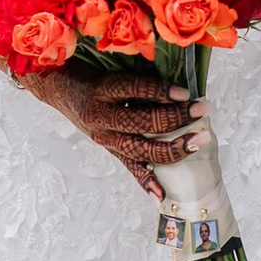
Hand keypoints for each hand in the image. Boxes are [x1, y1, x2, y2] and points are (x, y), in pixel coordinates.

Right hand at [14, 58, 199, 200]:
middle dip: (175, 118)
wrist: (59, 88)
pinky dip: (147, 183)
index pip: (135, 89)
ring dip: (172, 148)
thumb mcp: (110, 64)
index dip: (161, 91)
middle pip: (141, 121)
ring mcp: (105, 137)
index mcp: (102, 89)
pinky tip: (161, 195)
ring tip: (197, 142)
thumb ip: (139, 70)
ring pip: (140, 148)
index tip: (186, 92)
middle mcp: (102, 116)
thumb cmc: (91, 73)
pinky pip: (130, 168)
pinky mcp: (110, 150)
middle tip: (201, 110)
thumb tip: (178, 71)